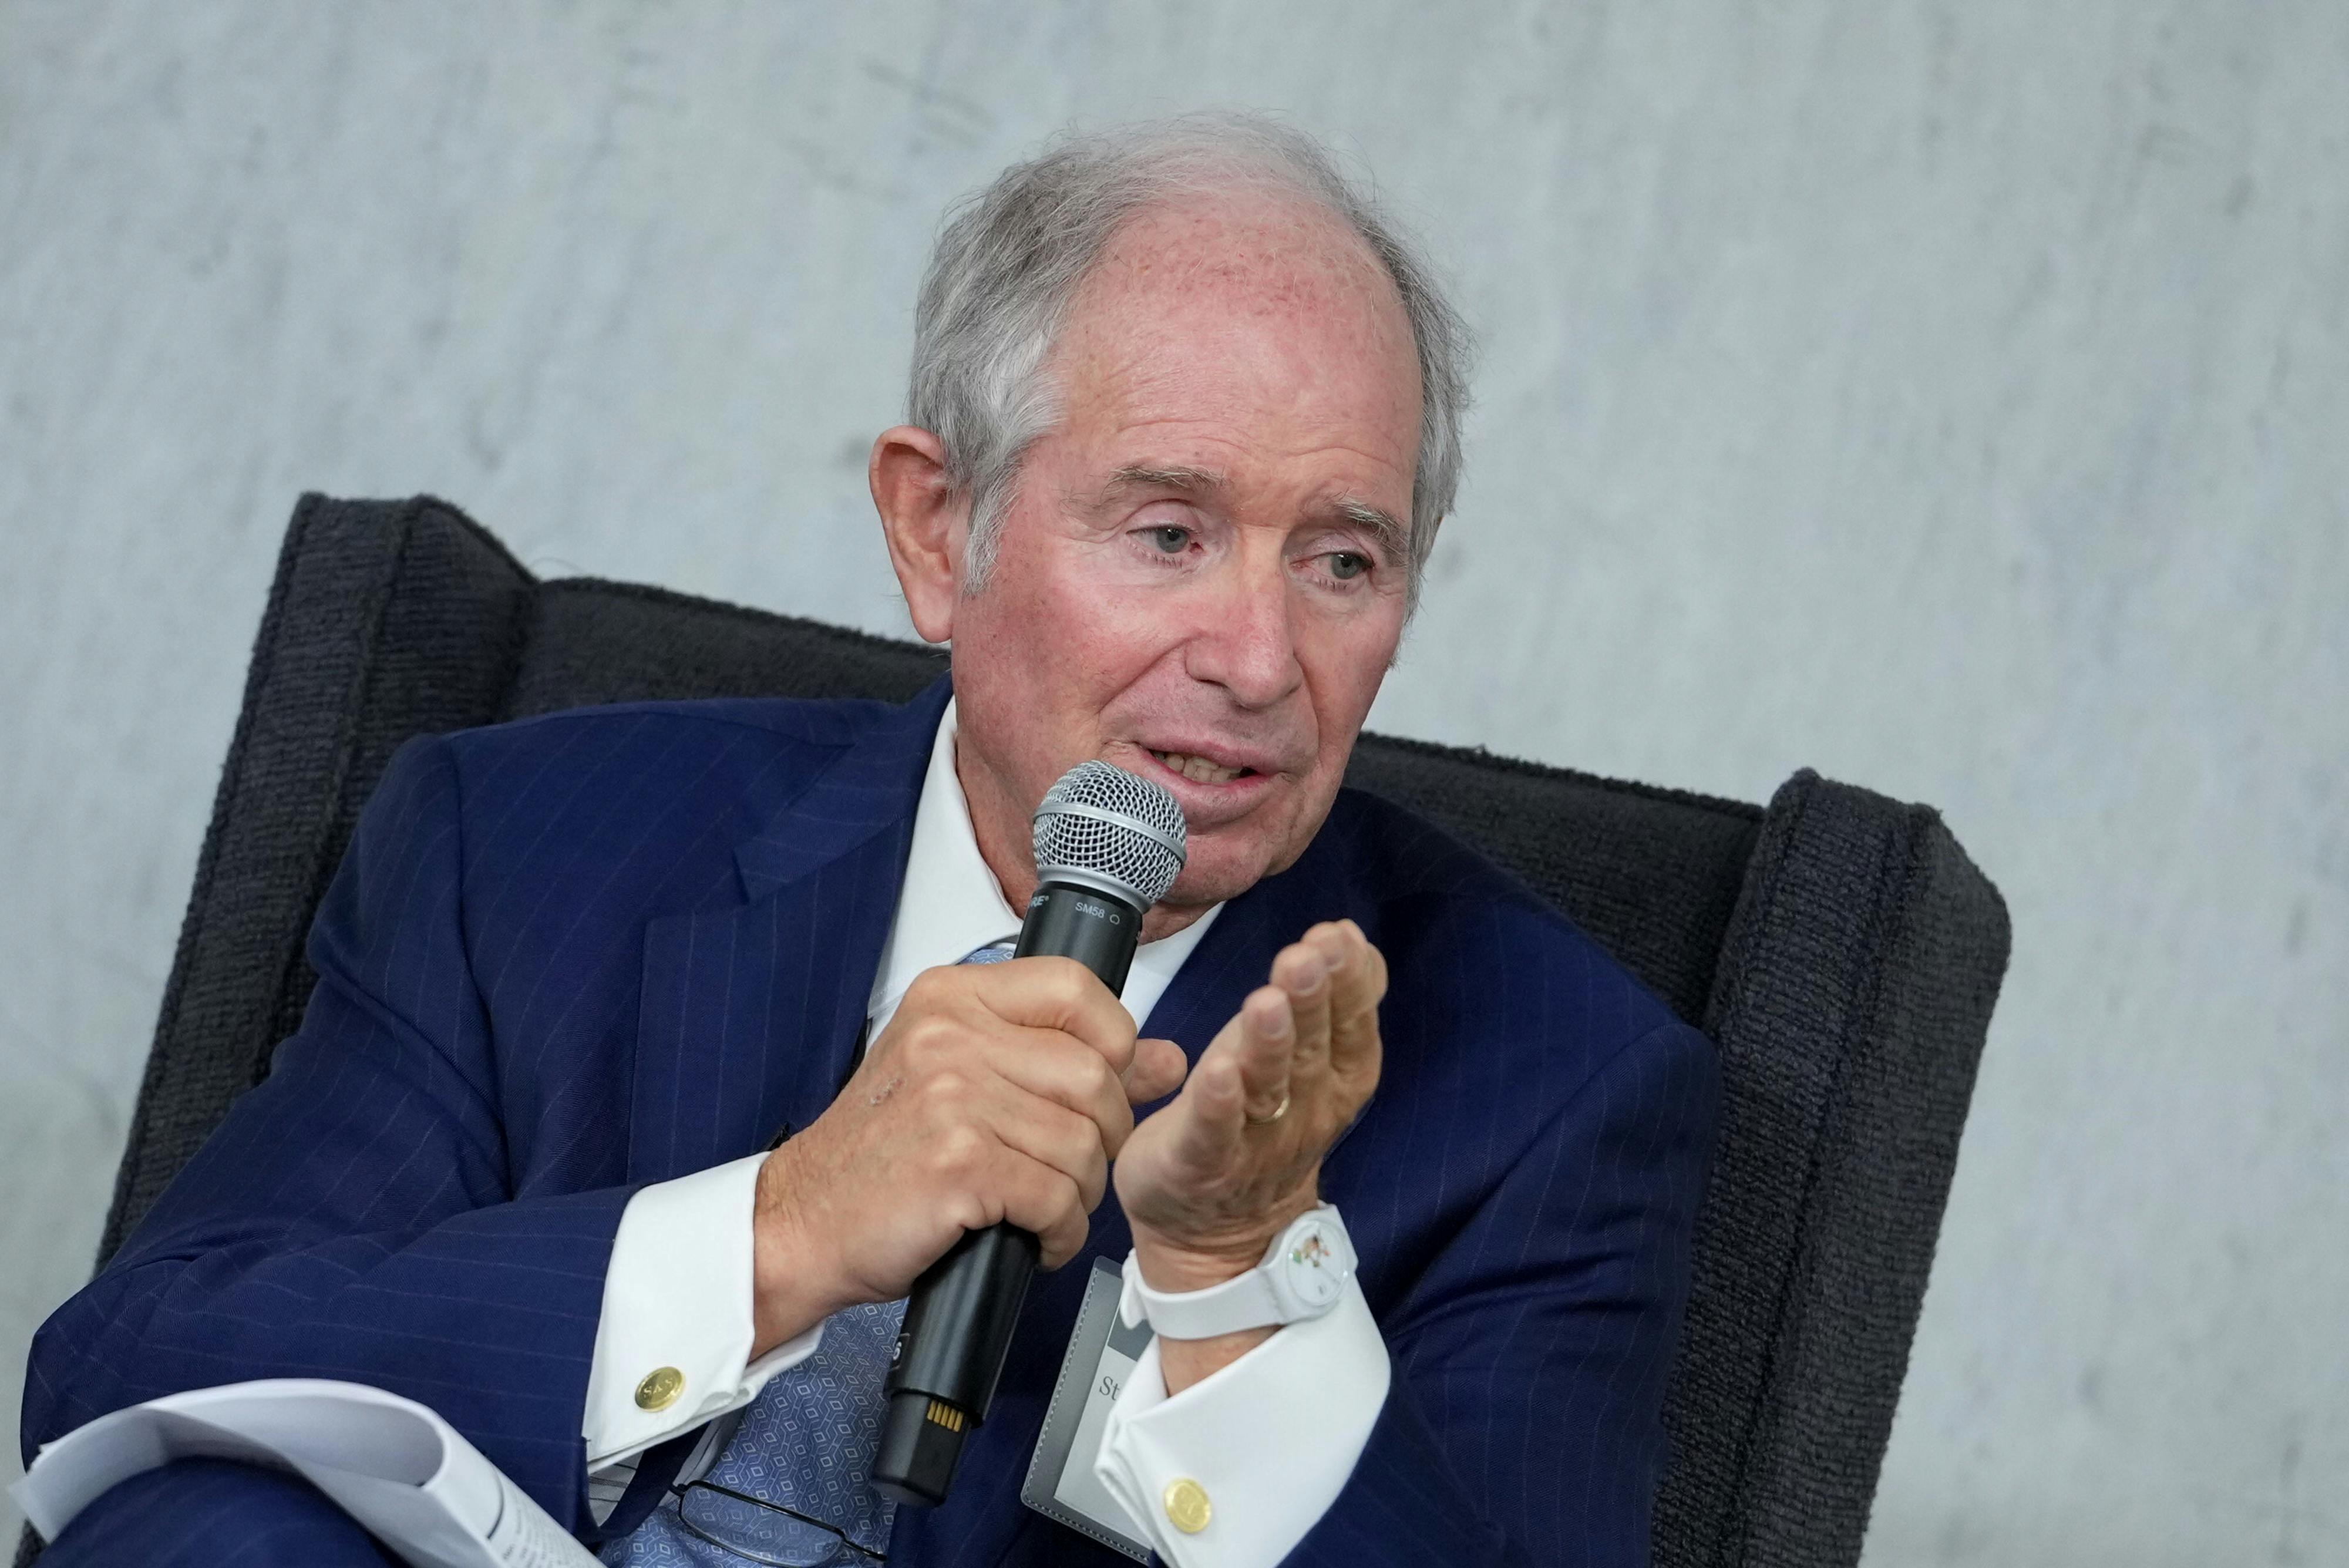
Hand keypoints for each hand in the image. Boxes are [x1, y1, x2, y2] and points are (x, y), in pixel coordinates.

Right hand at [748, 957, 1188, 1355]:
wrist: (802, 1222)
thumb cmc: (881, 1154)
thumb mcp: (966, 1079)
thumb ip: (1064, 1060)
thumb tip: (1167, 1059)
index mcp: (953, 998)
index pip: (1077, 989)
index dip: (1114, 1044)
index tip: (1102, 1087)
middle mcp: (951, 1035)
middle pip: (1095, 1076)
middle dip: (1104, 1138)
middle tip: (1070, 1170)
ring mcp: (952, 1096)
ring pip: (1083, 1143)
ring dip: (1082, 1193)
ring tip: (1046, 1208)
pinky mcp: (958, 1163)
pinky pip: (1058, 1197)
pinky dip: (1061, 1232)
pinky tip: (1036, 1239)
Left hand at [1113, 920, 1385, 1382]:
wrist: (1215, 1233)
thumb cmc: (1256, 1123)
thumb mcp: (1302, 1057)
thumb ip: (1331, 1002)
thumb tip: (1351, 937)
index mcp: (1330, 1080)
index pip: (1348, 1026)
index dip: (1347, 982)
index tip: (1338, 936)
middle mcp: (1301, 1110)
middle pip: (1311, 1050)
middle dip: (1311, 1000)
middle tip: (1306, 956)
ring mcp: (1253, 1141)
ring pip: (1267, 1087)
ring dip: (1270, 1043)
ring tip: (1268, 998)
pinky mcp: (1201, 1163)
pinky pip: (1212, 1134)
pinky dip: (1217, 1105)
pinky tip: (1216, 1071)